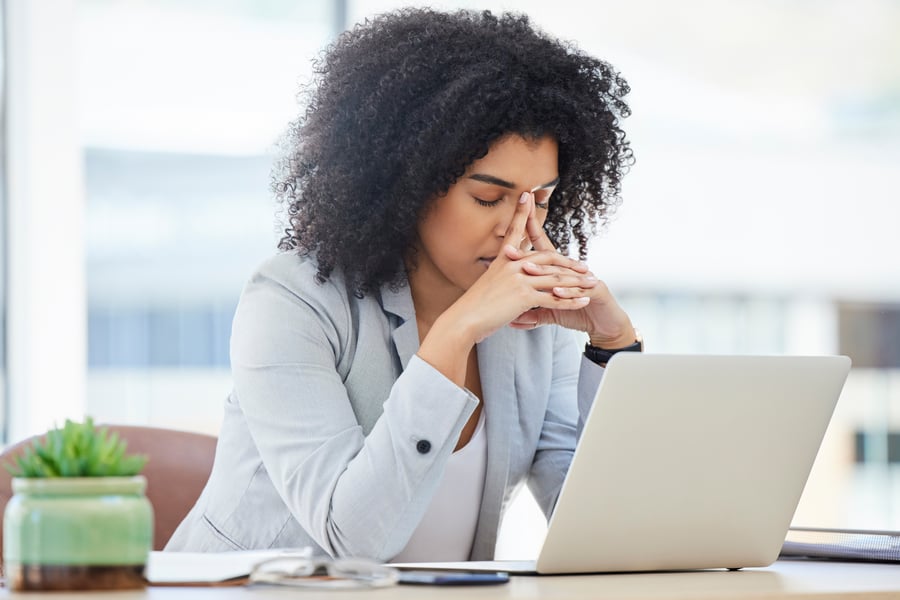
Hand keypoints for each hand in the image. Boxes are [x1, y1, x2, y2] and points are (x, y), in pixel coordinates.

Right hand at [438, 192, 597, 345]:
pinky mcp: (524, 296)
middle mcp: (512, 265)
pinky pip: (554, 297)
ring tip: (592, 284)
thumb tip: (505, 273)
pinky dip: (572, 301)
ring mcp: (519, 279)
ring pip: (556, 278)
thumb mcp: (487, 283)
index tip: (527, 195)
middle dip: (569, 262)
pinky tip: (585, 301)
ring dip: (577, 282)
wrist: (463, 320)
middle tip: (585, 266)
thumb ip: (500, 276)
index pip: (515, 231)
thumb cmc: (473, 306)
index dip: (522, 213)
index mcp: (503, 260)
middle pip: (548, 257)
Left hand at [506, 195, 635, 347]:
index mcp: (559, 273)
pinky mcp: (597, 290)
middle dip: (528, 253)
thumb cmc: (578, 315)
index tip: (503, 241)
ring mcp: (585, 279)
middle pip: (547, 258)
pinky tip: (555, 292)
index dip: (525, 245)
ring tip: (526, 269)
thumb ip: (533, 314)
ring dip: (543, 271)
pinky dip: (567, 292)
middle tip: (508, 251)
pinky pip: (580, 290)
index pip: (540, 254)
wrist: (606, 326)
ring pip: (561, 274)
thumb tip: (511, 320)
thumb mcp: (552, 313)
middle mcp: (571, 271)